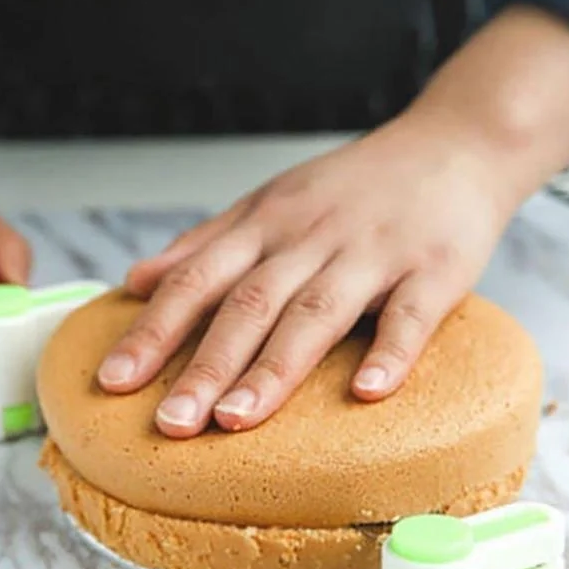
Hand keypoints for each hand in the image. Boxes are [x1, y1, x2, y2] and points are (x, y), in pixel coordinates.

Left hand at [98, 111, 509, 437]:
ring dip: (273, 369)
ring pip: (315, 313)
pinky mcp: (434, 269)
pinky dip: (390, 352)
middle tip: (169, 424)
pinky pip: (411, 315)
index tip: (113, 382)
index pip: (197, 280)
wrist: (454, 145)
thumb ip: (205, 243)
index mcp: (267, 225)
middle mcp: (311, 238)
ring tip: (234, 420)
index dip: (153, 330)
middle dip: (204, 366)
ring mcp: (373, 252)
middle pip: (248, 304)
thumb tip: (135, 281)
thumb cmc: (354, 186)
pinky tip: (367, 394)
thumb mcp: (271, 201)